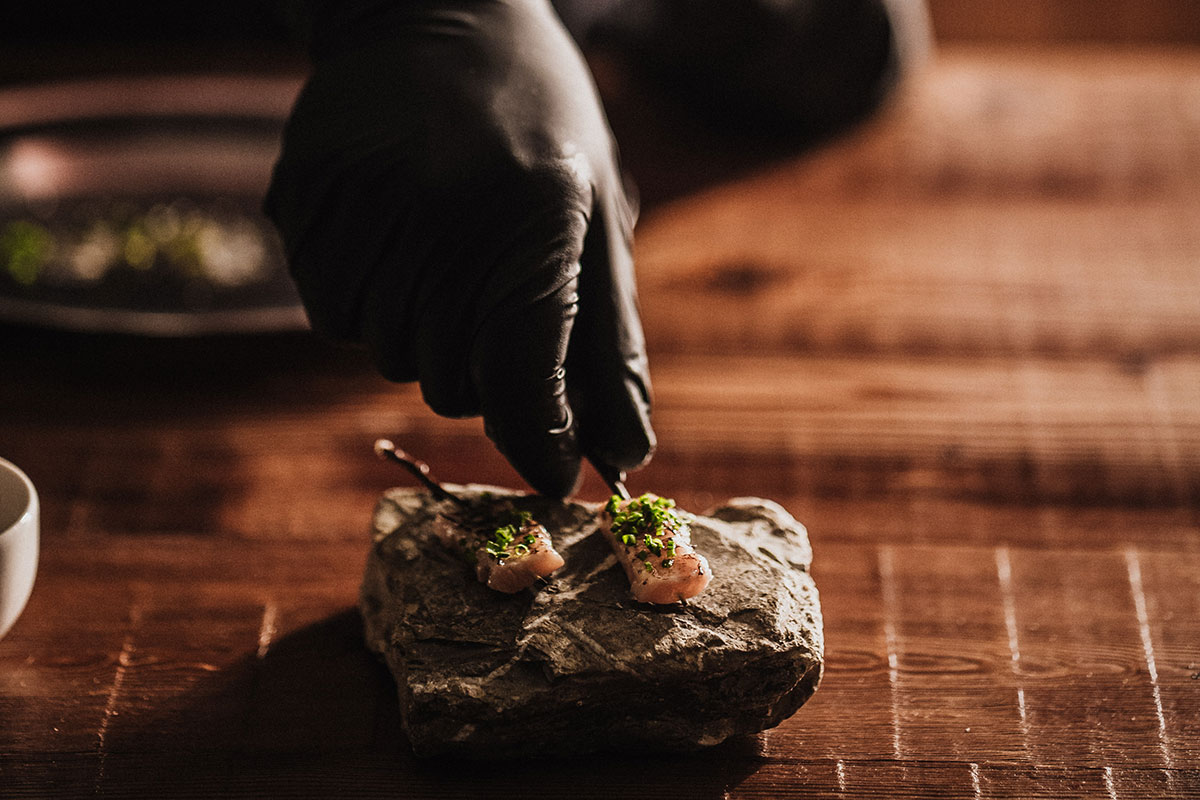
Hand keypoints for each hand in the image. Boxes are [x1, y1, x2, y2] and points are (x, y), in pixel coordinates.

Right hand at [265, 0, 653, 496]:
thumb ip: (609, 345)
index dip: (542, 439)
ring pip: (391, 357)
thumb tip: (623, 455)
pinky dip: (371, 303)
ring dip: (427, 333)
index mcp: (532, 220)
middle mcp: (441, 220)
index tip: (555, 469)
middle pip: (453, 385)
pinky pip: (334, 317)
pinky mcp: (304, 205)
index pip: (524, 379)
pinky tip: (398, 241)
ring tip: (448, 252)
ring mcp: (362, 212)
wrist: (431, 11)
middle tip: (500, 300)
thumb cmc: (539, 124)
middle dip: (489, 371)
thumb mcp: (596, 220)